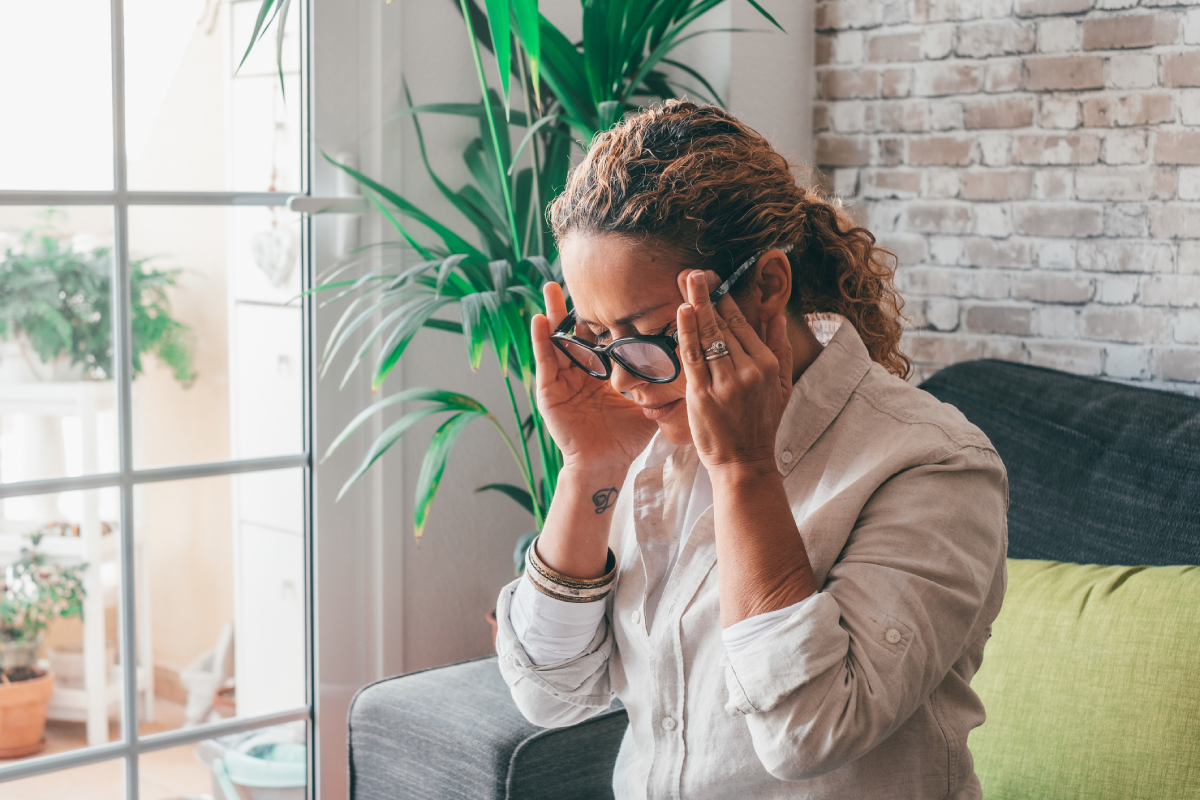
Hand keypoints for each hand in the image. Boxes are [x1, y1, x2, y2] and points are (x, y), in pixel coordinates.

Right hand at [531, 282, 658, 471]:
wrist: (605, 465)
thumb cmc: (625, 439)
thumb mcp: (646, 405)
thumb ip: (663, 387)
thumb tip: (692, 369)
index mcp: (603, 372)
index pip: (603, 336)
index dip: (605, 314)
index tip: (612, 287)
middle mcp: (580, 371)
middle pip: (577, 331)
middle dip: (574, 305)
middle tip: (574, 275)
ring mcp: (563, 380)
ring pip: (557, 340)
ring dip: (552, 314)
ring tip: (550, 288)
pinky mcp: (548, 391)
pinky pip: (545, 361)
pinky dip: (541, 340)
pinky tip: (540, 320)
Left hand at [676, 269, 793, 473]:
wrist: (744, 461)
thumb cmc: (761, 424)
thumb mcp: (782, 386)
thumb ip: (780, 349)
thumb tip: (777, 316)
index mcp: (766, 364)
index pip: (742, 324)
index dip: (725, 300)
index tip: (714, 281)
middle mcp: (747, 370)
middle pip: (723, 325)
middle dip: (707, 295)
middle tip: (694, 272)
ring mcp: (725, 382)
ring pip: (708, 336)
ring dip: (696, 306)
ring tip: (686, 281)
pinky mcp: (703, 395)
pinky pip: (694, 357)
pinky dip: (687, 333)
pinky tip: (683, 312)